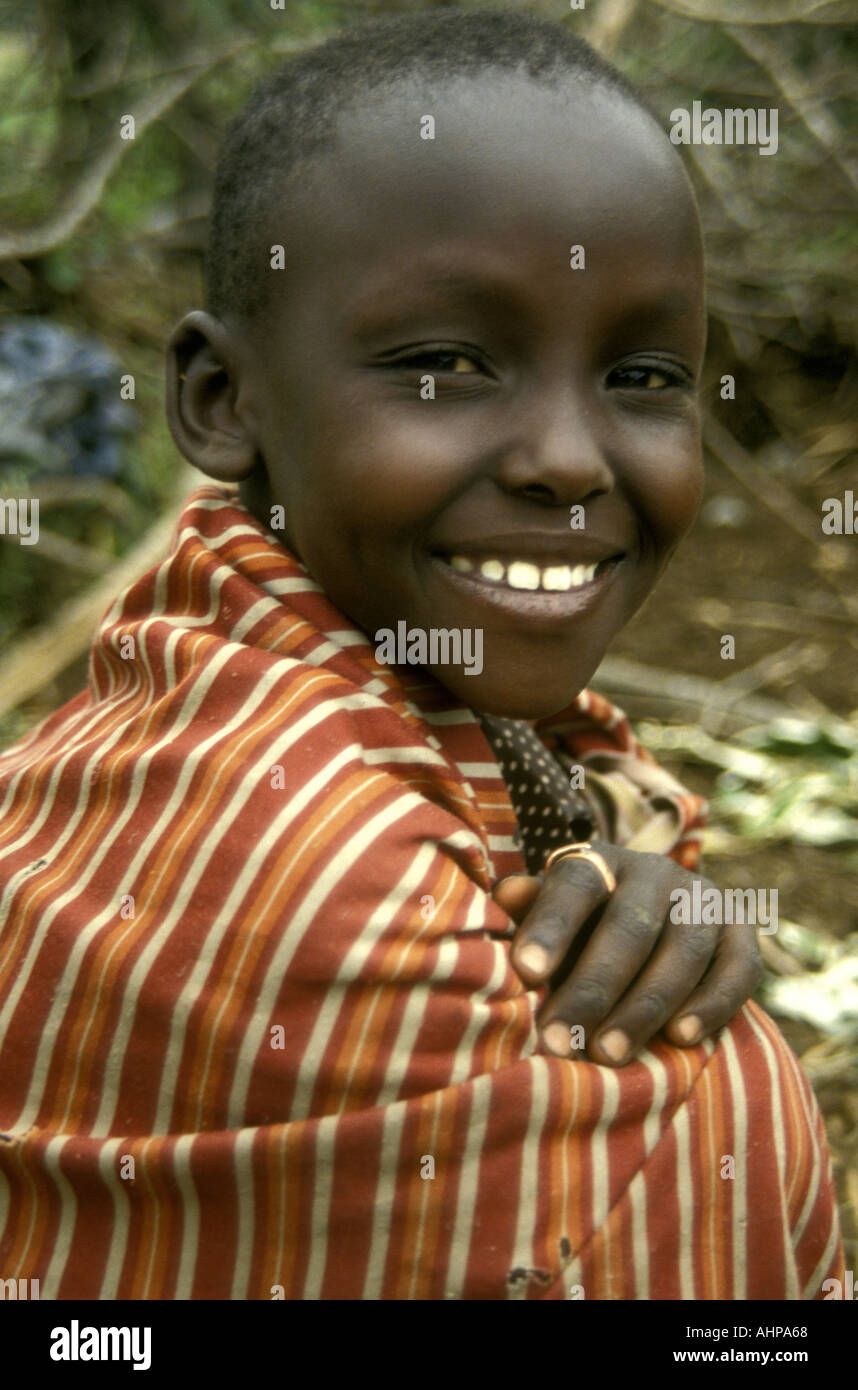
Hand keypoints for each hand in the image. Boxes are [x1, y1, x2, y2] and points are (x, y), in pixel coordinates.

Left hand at [492, 842, 762, 1066]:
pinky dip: (712, 1004)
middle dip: (592, 988)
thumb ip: (530, 913)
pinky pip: (737, 969)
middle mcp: (656, 873)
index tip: (525, 973)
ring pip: (682, 951)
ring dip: (645, 1006)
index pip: (575, 886)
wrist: (658, 933)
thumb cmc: (583, 934)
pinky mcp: (741, 933)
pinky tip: (681, 1038)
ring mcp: (703, 900)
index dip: (551, 927)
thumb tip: (505, 894)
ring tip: (608, 1054)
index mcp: (601, 862)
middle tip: (559, 1040)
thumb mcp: (553, 921)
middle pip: (629, 926)